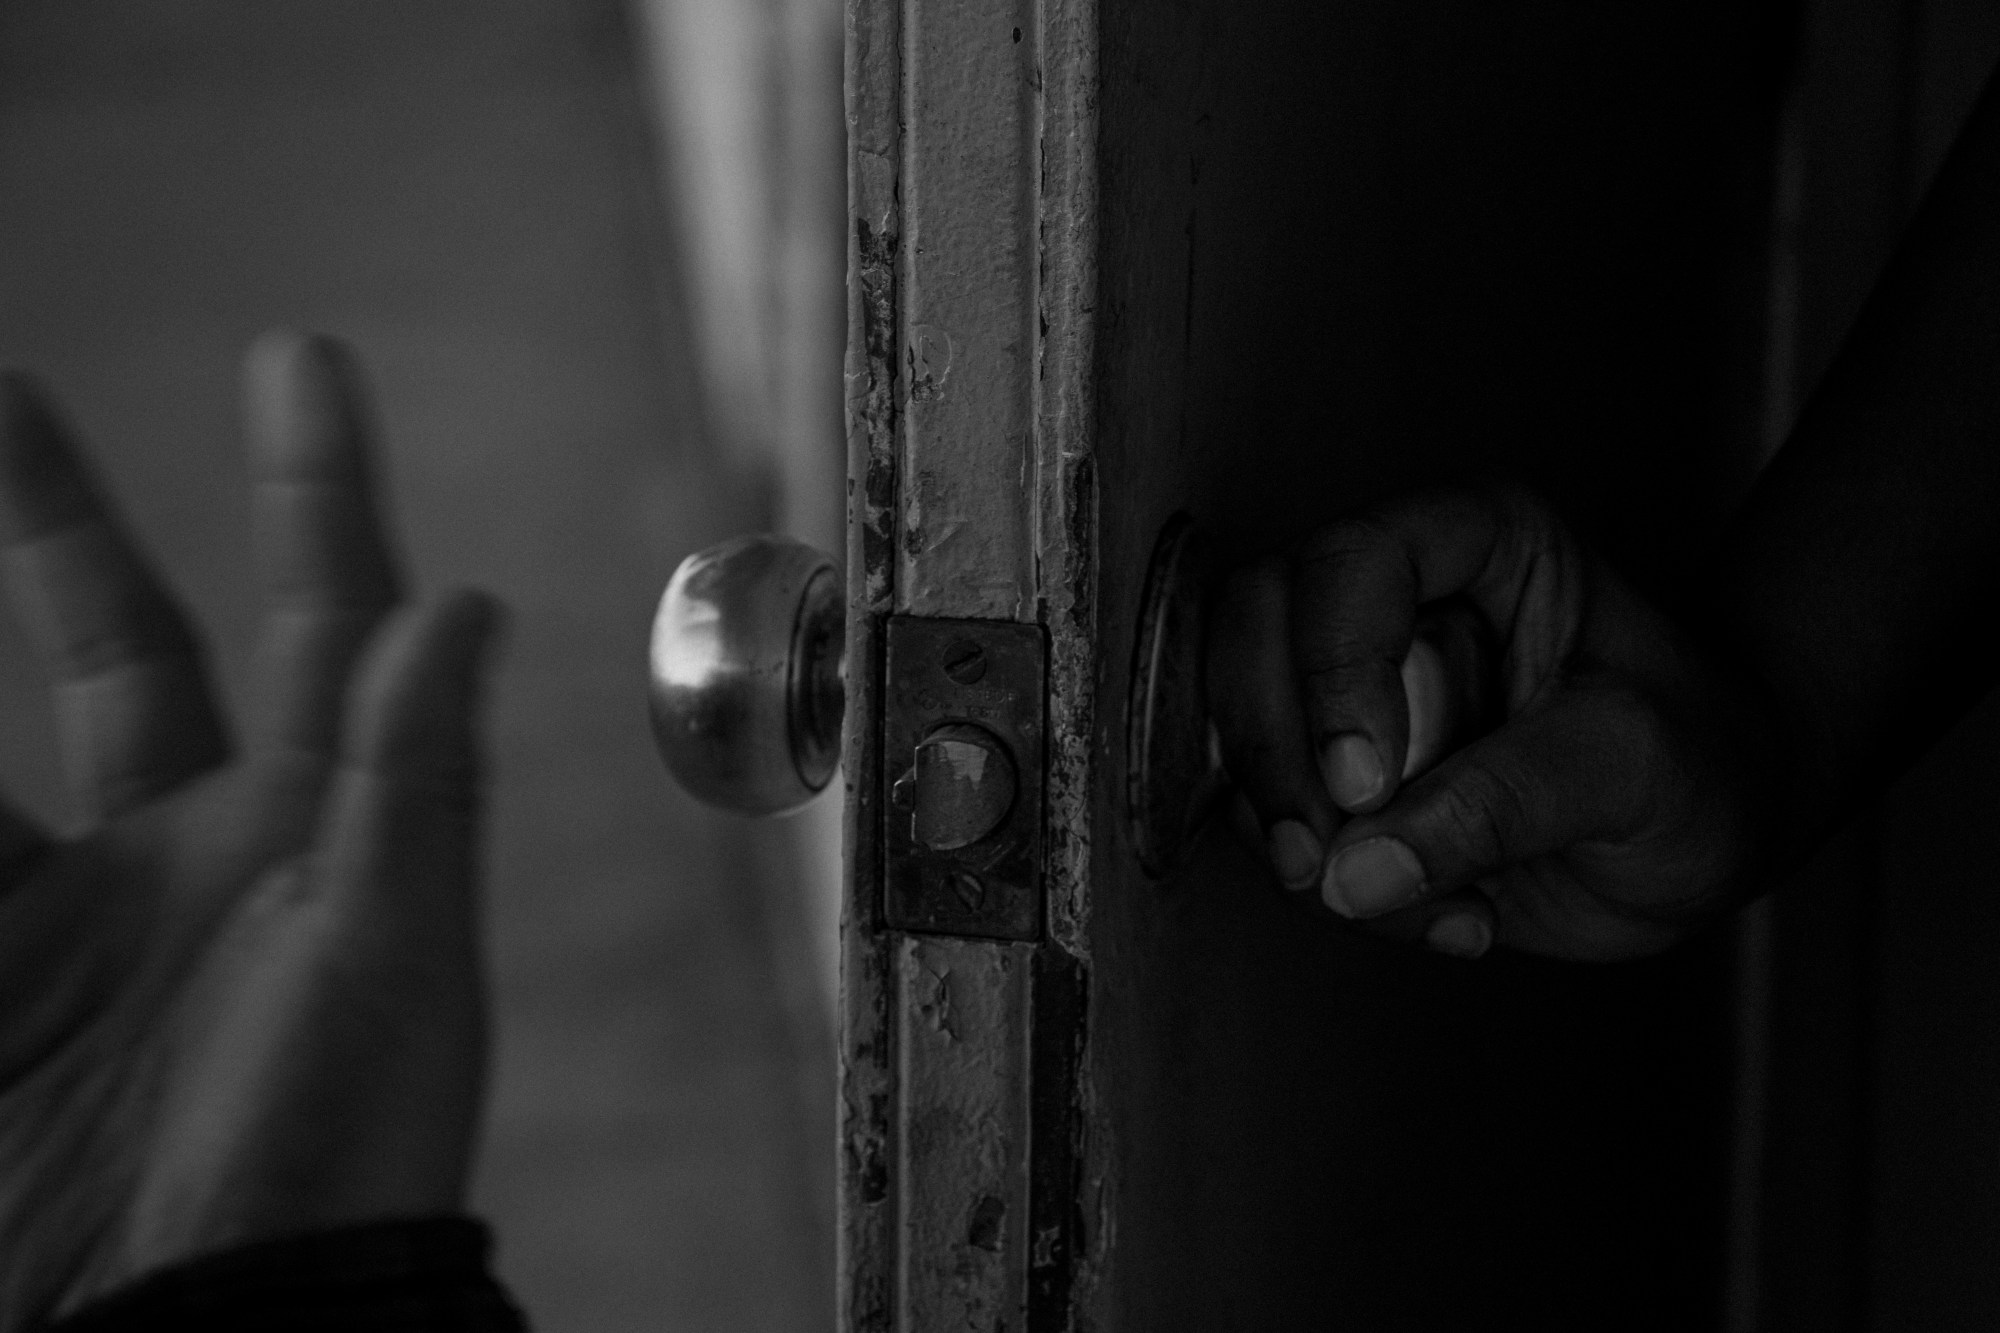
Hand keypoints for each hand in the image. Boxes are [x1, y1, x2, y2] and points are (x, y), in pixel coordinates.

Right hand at [0, 335, 501, 1326]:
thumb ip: (415, 776)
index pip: (322, 616)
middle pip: (115, 644)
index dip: (318, 485)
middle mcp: (191, 849)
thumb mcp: (397, 957)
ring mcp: (69, 923)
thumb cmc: (350, 1147)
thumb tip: (465, 598)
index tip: (304, 356)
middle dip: (56, 519)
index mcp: (318, 824)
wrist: (223, 1324)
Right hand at [1207, 484, 1780, 961]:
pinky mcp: (1337, 775)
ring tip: (1434, 901)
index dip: (1333, 670)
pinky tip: (1447, 914)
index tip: (1367, 782)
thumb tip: (1364, 867)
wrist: (1714, 826)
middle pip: (1251, 632)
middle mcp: (1396, 599)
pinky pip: (1275, 822)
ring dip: (1304, 839)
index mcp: (1476, 542)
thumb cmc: (1703, 757)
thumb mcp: (1633, 767)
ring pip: (1239, 734)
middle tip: (1326, 857)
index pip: (1348, 565)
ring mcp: (1352, 687)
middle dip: (1273, 756)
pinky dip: (1339, 890)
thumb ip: (1505, 802)